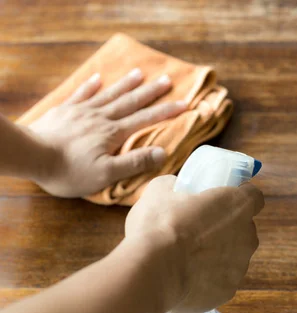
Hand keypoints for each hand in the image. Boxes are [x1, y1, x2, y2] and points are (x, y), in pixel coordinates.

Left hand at [23, 69, 186, 197]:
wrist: (31, 156)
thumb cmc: (69, 170)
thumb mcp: (106, 174)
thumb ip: (135, 162)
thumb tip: (163, 152)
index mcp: (114, 132)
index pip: (146, 119)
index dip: (167, 112)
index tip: (184, 103)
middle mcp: (101, 117)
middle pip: (131, 101)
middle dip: (151, 92)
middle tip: (167, 79)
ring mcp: (83, 111)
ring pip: (110, 94)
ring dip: (126, 84)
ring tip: (140, 73)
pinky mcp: (65, 111)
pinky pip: (82, 94)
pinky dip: (92, 86)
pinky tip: (99, 78)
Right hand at [124, 175, 264, 312]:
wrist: (153, 272)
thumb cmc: (159, 225)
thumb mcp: (161, 190)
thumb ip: (177, 186)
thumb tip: (176, 189)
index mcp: (238, 205)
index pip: (253, 196)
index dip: (237, 196)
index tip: (220, 200)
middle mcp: (248, 235)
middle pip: (243, 228)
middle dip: (225, 228)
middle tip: (195, 229)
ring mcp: (240, 266)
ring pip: (232, 257)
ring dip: (215, 255)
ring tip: (184, 258)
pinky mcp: (227, 291)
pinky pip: (219, 281)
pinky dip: (206, 280)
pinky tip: (183, 278)